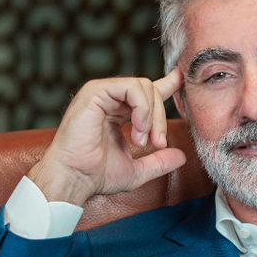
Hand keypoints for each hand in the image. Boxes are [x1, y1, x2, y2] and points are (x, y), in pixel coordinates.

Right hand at [27, 70, 187, 204]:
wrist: (74, 179)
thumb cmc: (96, 175)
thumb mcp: (136, 170)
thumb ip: (158, 162)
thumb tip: (181, 157)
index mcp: (118, 113)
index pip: (145, 93)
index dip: (166, 85)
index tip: (181, 78)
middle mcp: (110, 100)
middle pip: (151, 91)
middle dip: (161, 118)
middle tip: (157, 143)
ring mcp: (102, 93)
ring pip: (144, 86)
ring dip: (152, 115)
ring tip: (142, 139)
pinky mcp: (95, 91)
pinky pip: (131, 87)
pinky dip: (142, 107)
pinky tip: (138, 127)